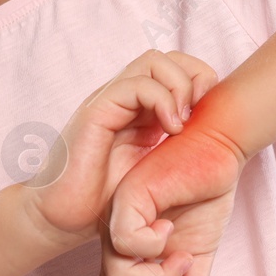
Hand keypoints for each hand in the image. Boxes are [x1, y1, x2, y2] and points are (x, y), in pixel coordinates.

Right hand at [24, 50, 218, 251]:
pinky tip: (170, 128)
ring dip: (179, 86)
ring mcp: (110, 101)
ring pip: (153, 61)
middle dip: (195, 77)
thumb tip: (214, 139)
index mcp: (142, 110)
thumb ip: (175, 148)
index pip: (178, 67)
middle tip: (200, 114)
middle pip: (169, 57)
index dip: (201, 80)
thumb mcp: (155, 170)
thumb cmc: (105, 200)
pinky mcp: (96, 112)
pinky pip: (134, 85)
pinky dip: (161, 99)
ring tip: (183, 123)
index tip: (210, 115)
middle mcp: (126, 99)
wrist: (62, 219)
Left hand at [96, 102, 248, 275]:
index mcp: (128, 248)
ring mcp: (119, 217)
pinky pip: (126, 242)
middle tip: (183, 272)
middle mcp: (116, 234)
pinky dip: (153, 247)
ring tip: (181, 255)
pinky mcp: (128, 198)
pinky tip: (170, 226)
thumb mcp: (200, 251)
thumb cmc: (206, 193)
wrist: (218, 150)